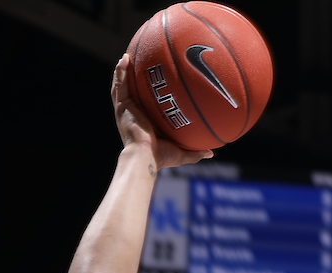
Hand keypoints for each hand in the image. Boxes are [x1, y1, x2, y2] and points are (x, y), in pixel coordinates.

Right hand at [112, 54, 212, 169]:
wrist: (145, 156)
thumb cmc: (161, 157)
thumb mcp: (182, 153)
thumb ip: (195, 152)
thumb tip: (211, 153)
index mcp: (144, 124)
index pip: (146, 106)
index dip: (148, 96)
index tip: (156, 85)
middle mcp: (133, 115)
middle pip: (132, 93)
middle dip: (134, 80)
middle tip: (140, 66)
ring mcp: (125, 110)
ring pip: (122, 86)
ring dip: (124, 72)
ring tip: (128, 57)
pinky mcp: (121, 107)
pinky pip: (119, 85)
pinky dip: (120, 72)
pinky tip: (125, 58)